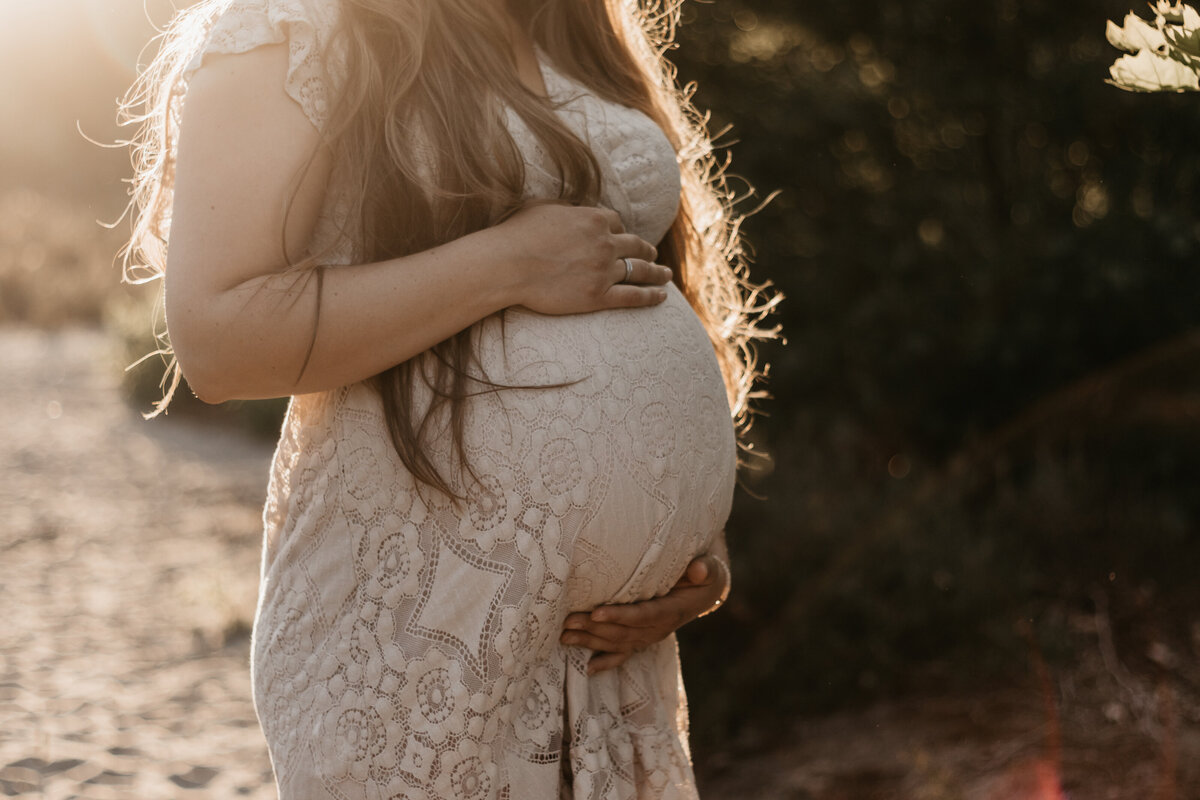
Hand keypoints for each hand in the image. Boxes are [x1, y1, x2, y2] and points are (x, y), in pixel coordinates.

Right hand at [495, 203, 671, 314]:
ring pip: (639, 270)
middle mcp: (604, 243)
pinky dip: (650, 296)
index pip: (616, 223)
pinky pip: (633, 296)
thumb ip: (565, 208)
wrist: (508, 264)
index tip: (622, 237)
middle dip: (646, 250)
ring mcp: (604, 270)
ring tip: (665, 275)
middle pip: (634, 245)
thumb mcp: (543, 207)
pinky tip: (661, 296)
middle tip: (653, 255)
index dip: (620, 231)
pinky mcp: (599, 296)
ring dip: (656, 272)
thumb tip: (572, 209)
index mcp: (593, 219)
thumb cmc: (517, 234)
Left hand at [560, 553, 730, 674]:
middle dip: (594, 628)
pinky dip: (607, 662)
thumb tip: (698, 568)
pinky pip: (624, 653)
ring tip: (565, 636)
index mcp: (672, 611)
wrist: (705, 593)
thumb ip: (705, 569)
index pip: (642, 615)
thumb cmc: (703, 576)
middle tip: (568, 621)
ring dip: (591, 641)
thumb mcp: (709, 570)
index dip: (620, 615)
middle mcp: (659, 629)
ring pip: (617, 642)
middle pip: (623, 631)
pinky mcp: (643, 638)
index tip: (596, 612)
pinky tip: (589, 668)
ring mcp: (650, 636)